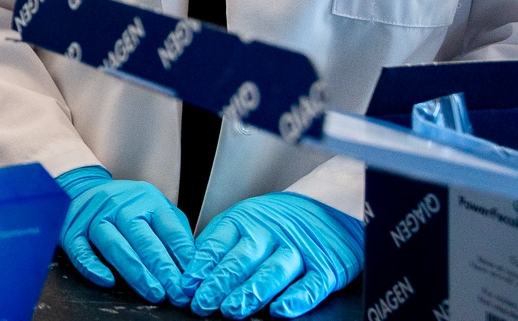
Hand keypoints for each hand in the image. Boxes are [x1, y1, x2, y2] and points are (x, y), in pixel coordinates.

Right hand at [54, 166, 195, 303]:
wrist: (83, 188)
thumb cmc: (127, 206)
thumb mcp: (155, 208)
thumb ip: (175, 232)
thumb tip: (194, 266)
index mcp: (147, 199)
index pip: (170, 230)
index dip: (184, 257)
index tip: (193, 280)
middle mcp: (120, 205)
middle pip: (144, 240)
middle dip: (163, 270)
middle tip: (177, 293)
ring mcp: (94, 217)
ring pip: (116, 246)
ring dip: (136, 273)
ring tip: (154, 293)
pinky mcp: (72, 230)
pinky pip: (81, 251)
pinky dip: (94, 267)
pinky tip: (108, 281)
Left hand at [182, 193, 362, 317]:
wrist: (332, 206)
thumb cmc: (279, 221)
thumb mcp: (245, 221)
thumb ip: (221, 245)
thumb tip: (191, 274)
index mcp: (244, 221)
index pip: (217, 244)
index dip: (200, 267)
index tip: (186, 286)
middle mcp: (269, 234)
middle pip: (241, 260)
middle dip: (219, 283)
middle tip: (203, 303)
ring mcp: (298, 250)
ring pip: (272, 272)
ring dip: (250, 293)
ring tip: (232, 310)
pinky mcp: (325, 267)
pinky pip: (310, 285)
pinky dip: (295, 299)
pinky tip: (280, 310)